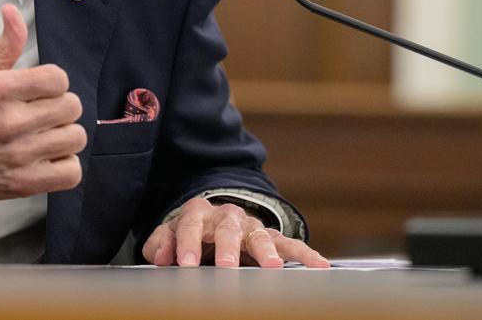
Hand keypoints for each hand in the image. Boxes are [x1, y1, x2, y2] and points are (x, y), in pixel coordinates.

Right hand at [0, 3, 85, 212]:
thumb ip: (3, 45)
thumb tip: (12, 11)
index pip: (58, 78)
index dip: (53, 84)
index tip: (42, 92)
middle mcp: (9, 121)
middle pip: (71, 106)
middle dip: (60, 108)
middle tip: (43, 115)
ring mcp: (17, 155)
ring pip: (75, 137)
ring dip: (64, 136)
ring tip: (45, 137)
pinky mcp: (23, 183)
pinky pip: (71, 172)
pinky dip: (65, 166)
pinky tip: (48, 159)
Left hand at [142, 197, 329, 268]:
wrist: (213, 223)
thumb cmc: (189, 234)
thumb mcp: (169, 236)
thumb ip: (161, 243)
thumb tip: (161, 256)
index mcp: (199, 213)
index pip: (191, 224)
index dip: (186, 243)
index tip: (184, 264)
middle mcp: (227, 216)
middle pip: (228, 228)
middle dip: (228, 248)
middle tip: (226, 267)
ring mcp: (251, 226)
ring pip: (261, 235)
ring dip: (266, 252)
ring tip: (272, 269)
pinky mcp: (271, 238)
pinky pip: (290, 244)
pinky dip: (305, 255)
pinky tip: (320, 266)